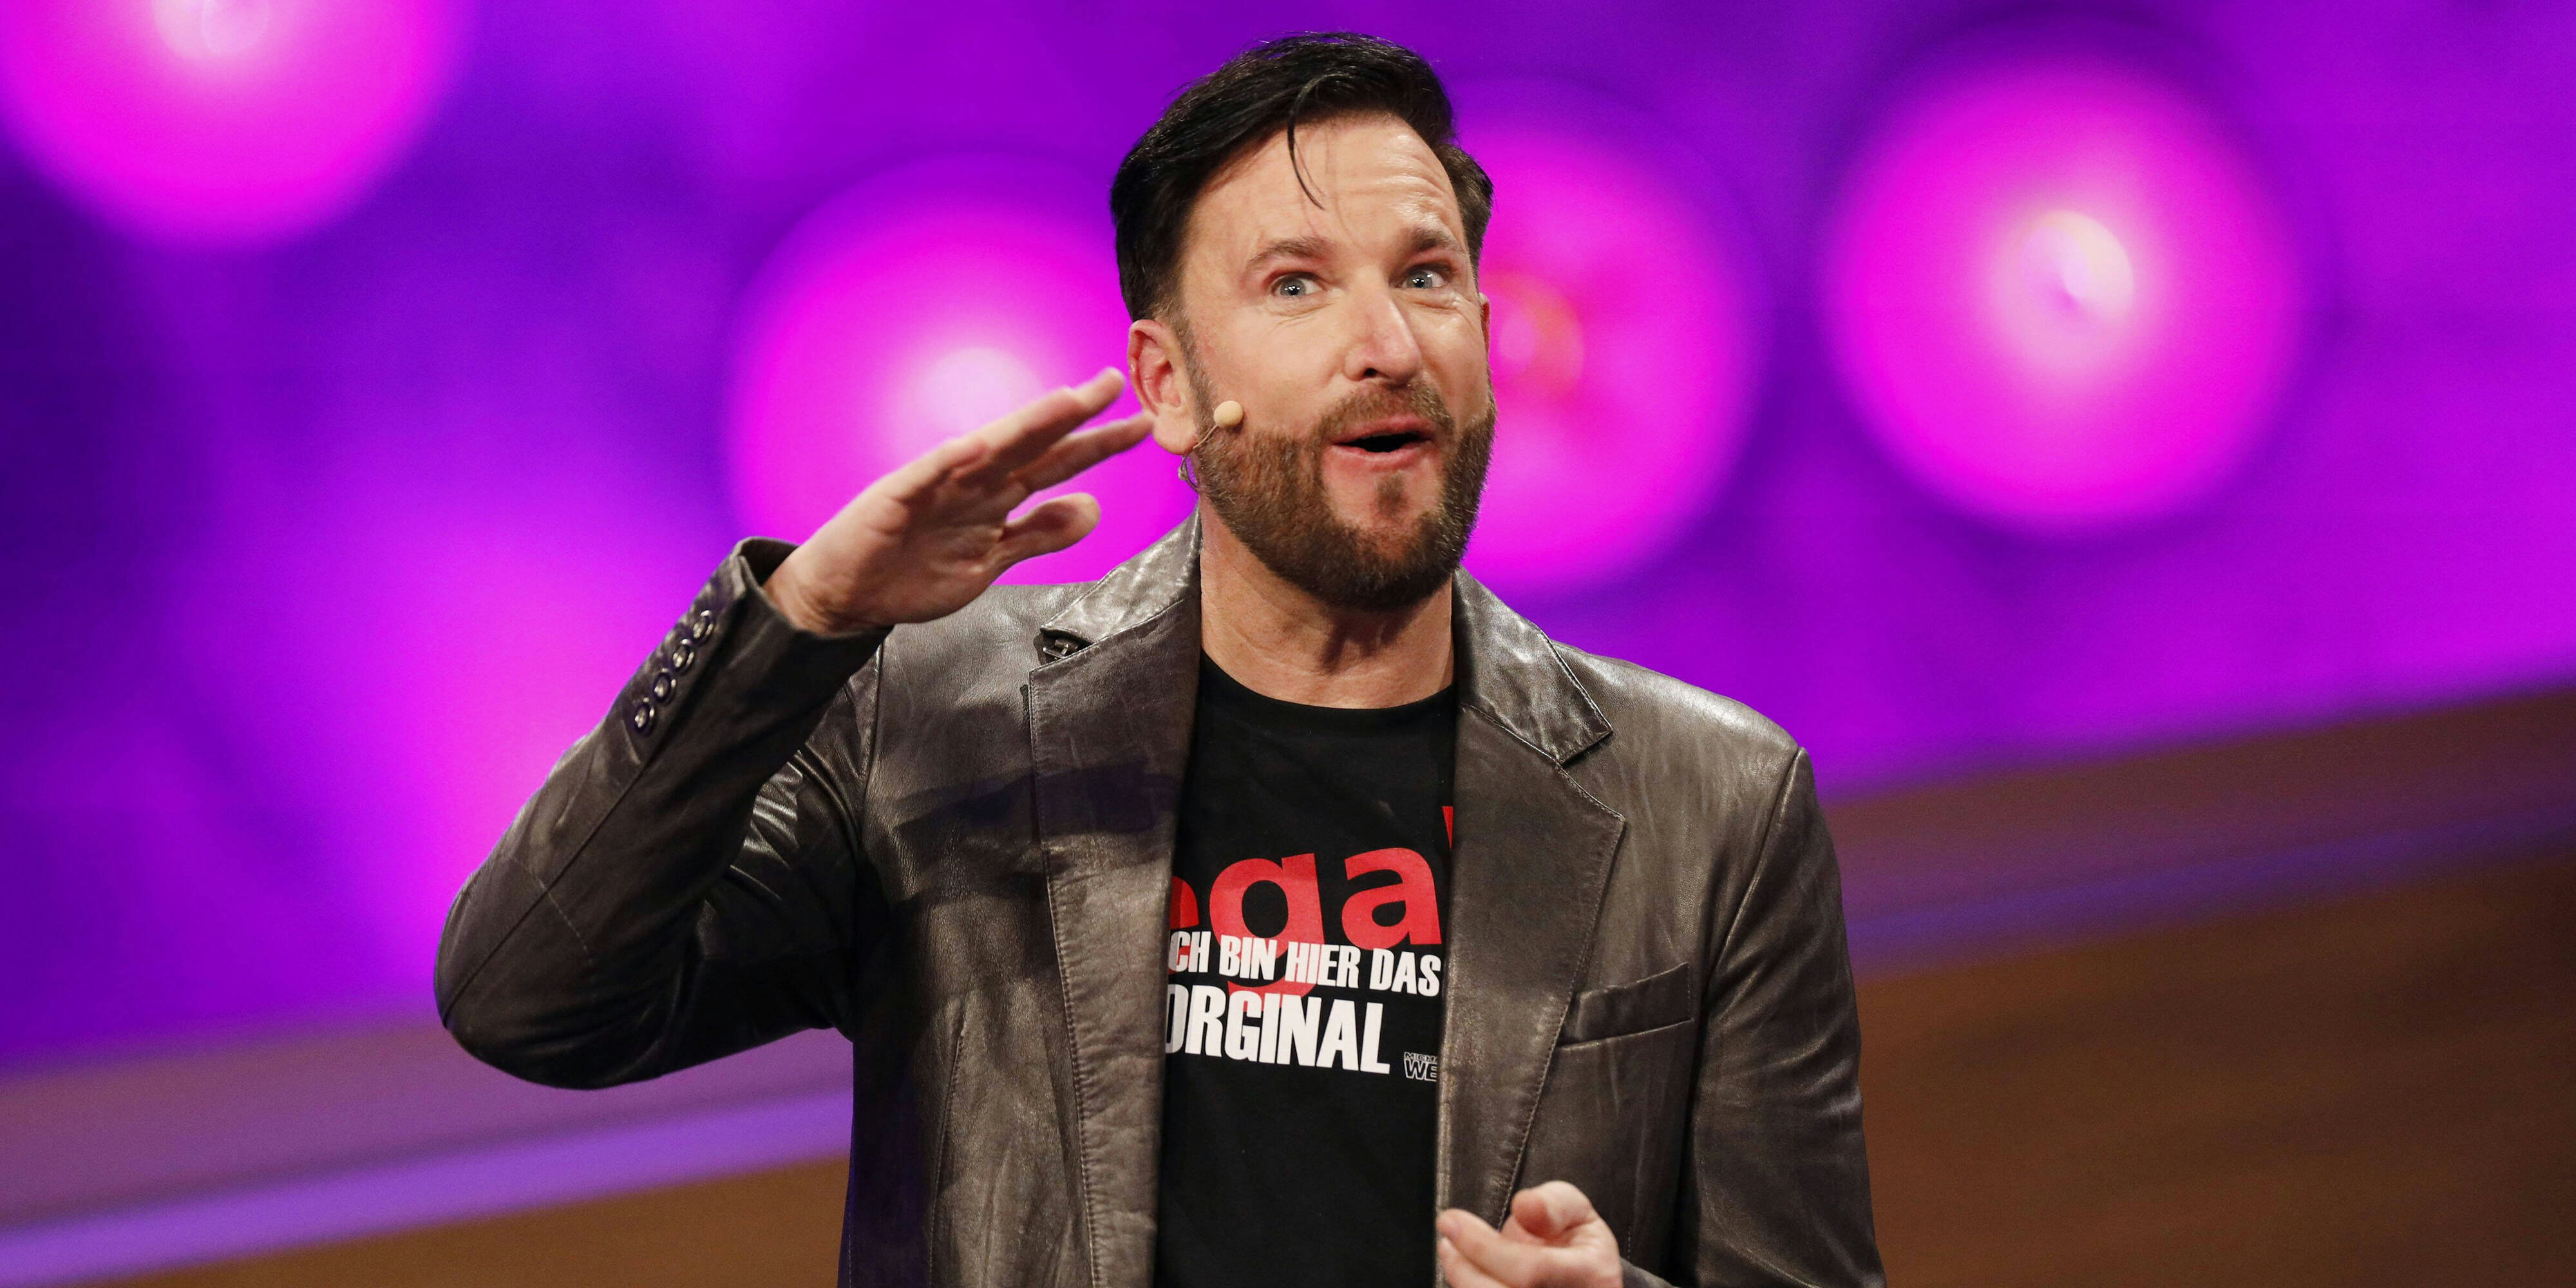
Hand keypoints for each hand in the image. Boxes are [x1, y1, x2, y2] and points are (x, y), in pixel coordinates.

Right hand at [765, 367, 1151, 634]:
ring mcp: (935, 487)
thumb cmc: (914, 571)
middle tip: (1113, 382)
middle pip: (1033, 445)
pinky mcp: (895, 498)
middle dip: (1073, 416)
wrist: (846, 593)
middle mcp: (973, 482)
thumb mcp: (991, 560)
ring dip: (1026, 425)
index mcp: (996, 496)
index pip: (1057, 463)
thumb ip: (1039, 535)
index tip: (1142, 422)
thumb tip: (1093, 509)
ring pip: (989, 450)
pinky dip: (948, 461)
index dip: (1098, 444)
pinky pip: (925, 476)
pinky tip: (974, 445)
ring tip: (1064, 401)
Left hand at [1436, 1181, 1622, 1287]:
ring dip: (1462, 1280)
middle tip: (1447, 1239)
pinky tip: (1464, 1271)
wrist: (1584, 1280)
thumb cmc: (1577, 1245)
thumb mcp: (1578, 1212)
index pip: (1530, 1270)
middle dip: (1464, 1269)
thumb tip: (1524, 1206)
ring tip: (1452, 1252)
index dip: (1484, 1247)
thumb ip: (1553, 1204)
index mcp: (1590, 1276)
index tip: (1452, 1220)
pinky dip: (1470, 1287)